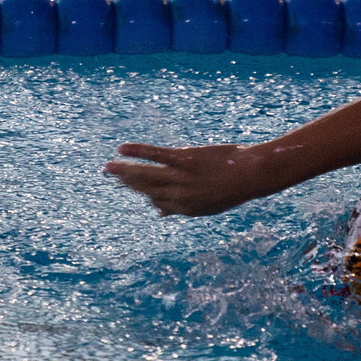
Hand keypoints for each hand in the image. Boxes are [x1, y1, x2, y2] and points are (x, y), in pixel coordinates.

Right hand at [105, 142, 262, 216]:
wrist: (252, 174)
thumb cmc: (233, 188)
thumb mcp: (209, 205)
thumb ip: (183, 207)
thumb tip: (159, 212)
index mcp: (186, 209)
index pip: (157, 202)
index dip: (144, 195)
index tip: (133, 186)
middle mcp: (179, 196)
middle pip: (146, 189)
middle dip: (127, 182)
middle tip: (110, 175)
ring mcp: (181, 178)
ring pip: (146, 175)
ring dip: (124, 170)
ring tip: (108, 167)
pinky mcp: (184, 159)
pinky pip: (155, 155)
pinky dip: (137, 151)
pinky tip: (122, 148)